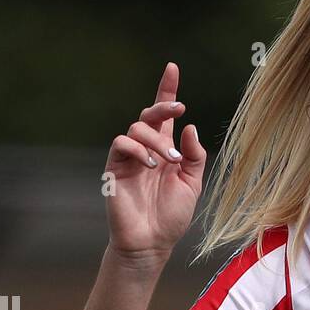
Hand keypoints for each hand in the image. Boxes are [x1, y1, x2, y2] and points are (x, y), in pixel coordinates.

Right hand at [104, 60, 206, 262]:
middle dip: (164, 106)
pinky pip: (121, 144)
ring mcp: (129, 158)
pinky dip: (137, 149)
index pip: (163, 115)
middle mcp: (146, 149)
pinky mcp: (115, 168)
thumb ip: (194, 156)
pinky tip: (150, 164)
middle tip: (180, 109)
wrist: (151, 242)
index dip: (166, 90)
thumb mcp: (192, 184)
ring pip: (136, 128)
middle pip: (149, 115)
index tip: (172, 67)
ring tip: (169, 161)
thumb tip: (189, 127)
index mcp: (165, 150)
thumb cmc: (171, 216)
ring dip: (156, 140)